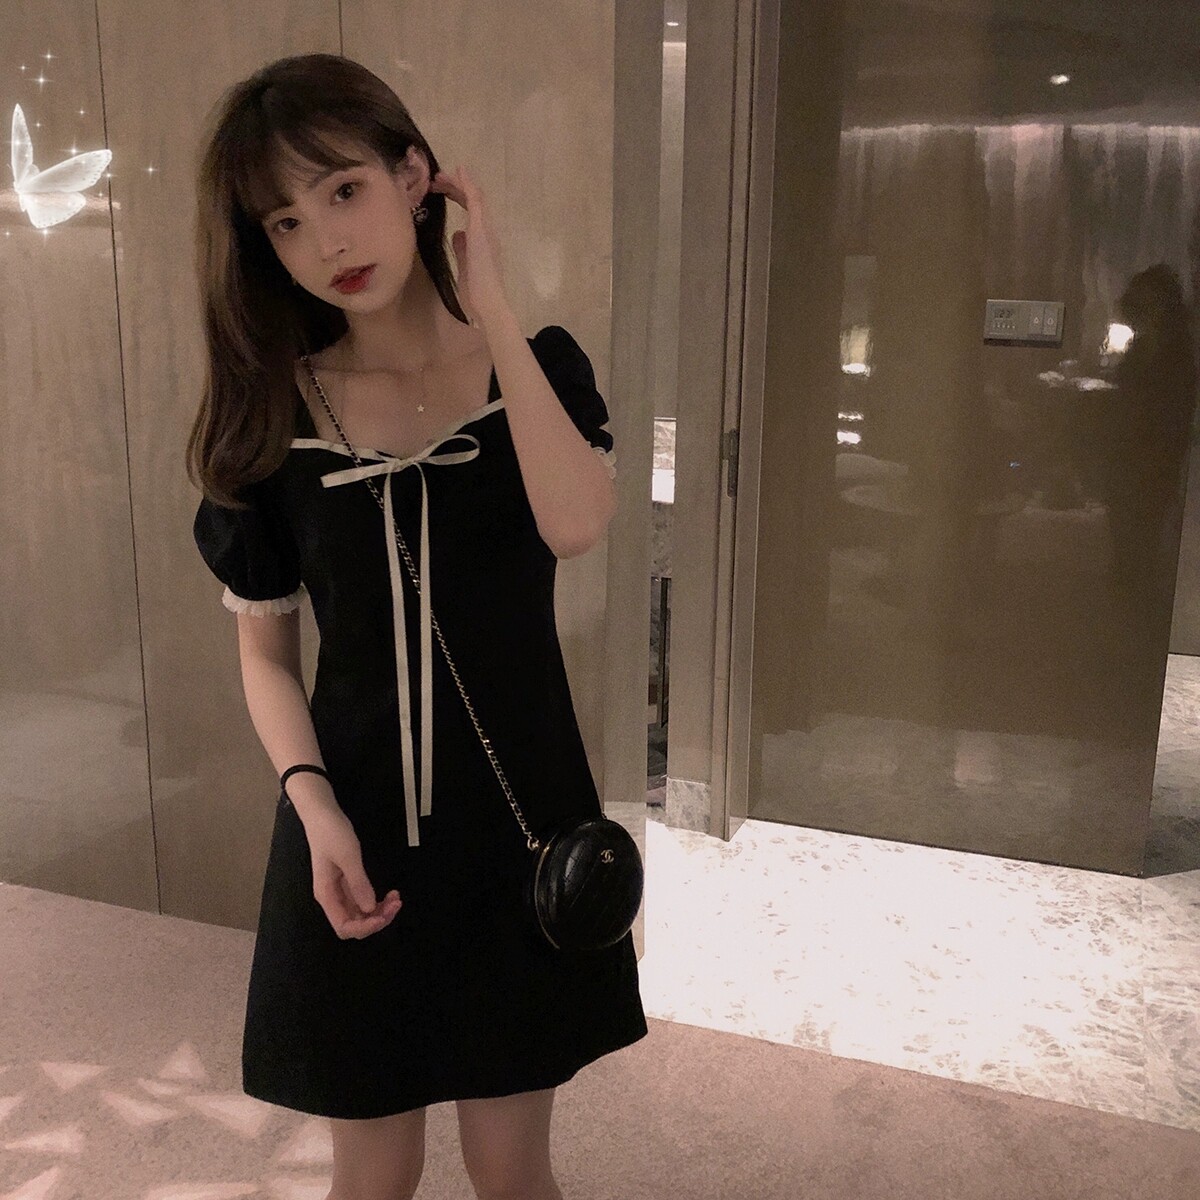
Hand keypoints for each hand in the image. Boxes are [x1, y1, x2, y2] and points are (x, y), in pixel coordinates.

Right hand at [303, 804, 401, 938]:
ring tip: (396, 898)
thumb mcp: (348, 856)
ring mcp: (339, 891)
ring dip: (379, 911)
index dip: (365, 927)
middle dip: (376, 919)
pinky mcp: (346, 882)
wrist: (322, 813)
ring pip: (360, 914)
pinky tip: (388, 893)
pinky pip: (361, 900)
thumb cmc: (332, 833)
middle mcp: (332, 898)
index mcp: (327, 895)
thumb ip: (358, 883)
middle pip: (354, 924)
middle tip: (396, 903)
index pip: (344, 927)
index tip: (384, 914)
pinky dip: (375, 901)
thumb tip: (369, 909)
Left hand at [427, 166, 509, 327]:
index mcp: (483, 240)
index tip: (441, 189)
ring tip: (439, 176)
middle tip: (436, 180)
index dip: (457, 196)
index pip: (471, 211)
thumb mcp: (465, 266)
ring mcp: (485, 228)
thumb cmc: (477, 292)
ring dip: (457, 183)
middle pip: (472, 201)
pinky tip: (457, 172)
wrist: (488, 302)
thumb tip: (457, 234)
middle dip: (454, 188)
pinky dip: (466, 184)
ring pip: (474, 197)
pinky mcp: (480, 229)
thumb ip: (462, 249)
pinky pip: (475, 200)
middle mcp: (487, 231)